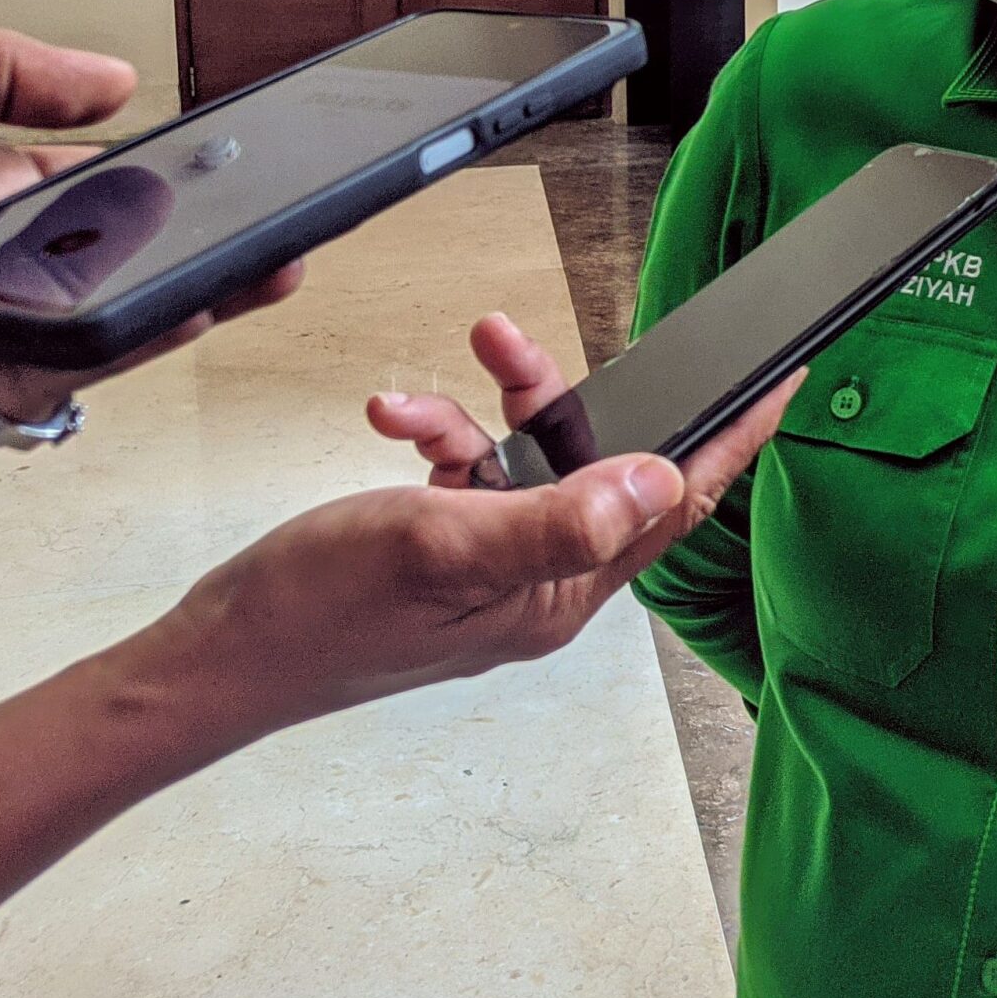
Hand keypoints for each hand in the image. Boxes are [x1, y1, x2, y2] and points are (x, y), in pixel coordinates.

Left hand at [0, 26, 299, 488]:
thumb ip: (2, 66)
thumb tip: (108, 78)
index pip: (86, 179)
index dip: (158, 170)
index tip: (222, 159)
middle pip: (117, 251)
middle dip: (201, 232)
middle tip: (271, 211)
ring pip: (116, 312)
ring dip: (195, 286)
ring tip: (266, 259)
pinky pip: (79, 369)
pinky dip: (143, 339)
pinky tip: (197, 304)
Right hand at [134, 313, 797, 741]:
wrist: (217, 655)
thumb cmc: (318, 616)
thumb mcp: (446, 546)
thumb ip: (557, 514)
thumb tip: (652, 477)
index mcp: (561, 592)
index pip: (678, 504)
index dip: (733, 439)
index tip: (779, 379)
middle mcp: (539, 580)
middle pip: (600, 463)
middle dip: (556, 396)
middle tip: (511, 343)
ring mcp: (492, 564)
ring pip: (525, 456)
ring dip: (476, 412)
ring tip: (414, 402)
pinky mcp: (447, 547)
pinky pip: (469, 468)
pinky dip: (433, 435)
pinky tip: (389, 424)